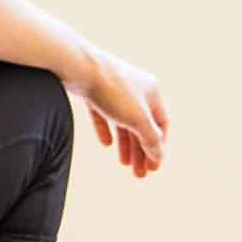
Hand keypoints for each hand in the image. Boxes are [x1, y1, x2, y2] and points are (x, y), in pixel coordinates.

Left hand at [69, 46, 167, 178]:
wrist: (79, 67)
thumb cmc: (113, 90)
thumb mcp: (137, 119)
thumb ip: (150, 139)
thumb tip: (160, 156)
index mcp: (152, 92)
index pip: (161, 124)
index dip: (159, 147)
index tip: (153, 168)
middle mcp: (136, 88)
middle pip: (142, 125)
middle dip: (141, 151)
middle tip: (139, 174)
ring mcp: (115, 89)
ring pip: (124, 122)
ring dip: (126, 144)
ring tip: (124, 164)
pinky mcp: (95, 90)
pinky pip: (104, 114)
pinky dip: (106, 129)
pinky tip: (105, 144)